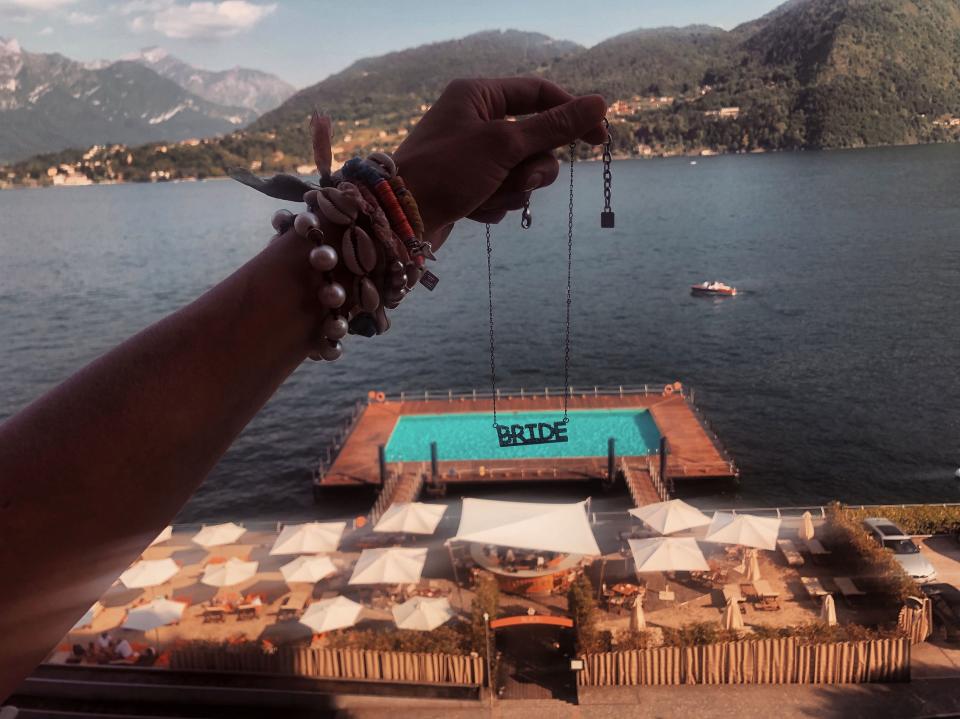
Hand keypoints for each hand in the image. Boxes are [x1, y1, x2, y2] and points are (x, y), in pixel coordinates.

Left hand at [393, 77, 606, 247]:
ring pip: (522, 172)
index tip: (599, 139)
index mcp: (477, 95)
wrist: (400, 221)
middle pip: (534, 140)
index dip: (571, 115)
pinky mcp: (468, 187)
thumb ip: (554, 126)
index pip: (538, 94)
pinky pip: (503, 194)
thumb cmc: (447, 171)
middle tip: (519, 179)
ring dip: (511, 190)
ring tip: (485, 197)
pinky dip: (494, 205)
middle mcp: (473, 120)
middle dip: (532, 166)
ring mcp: (471, 157)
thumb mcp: (505, 144)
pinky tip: (472, 210)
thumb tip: (599, 104)